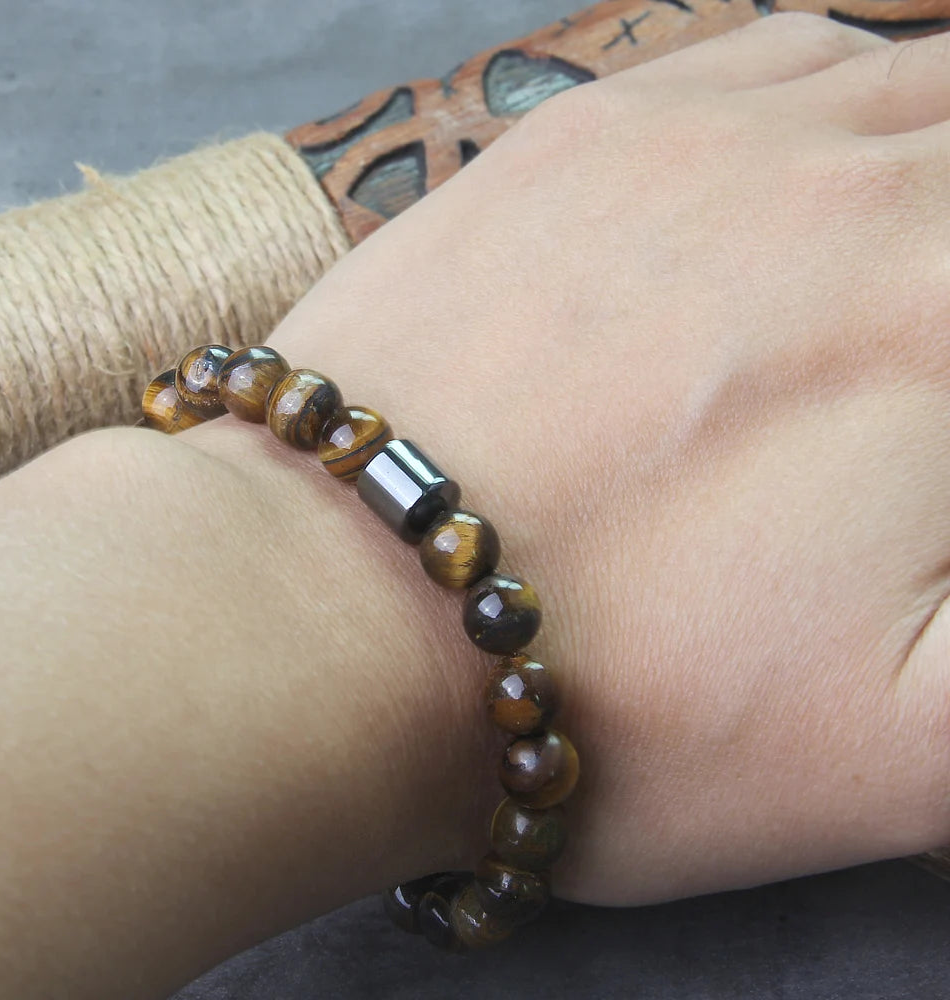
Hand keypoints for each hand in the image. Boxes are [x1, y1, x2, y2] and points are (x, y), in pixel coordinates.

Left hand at [266, 13, 949, 905]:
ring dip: (922, 157)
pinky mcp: (580, 140)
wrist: (345, 613)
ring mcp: (699, 139)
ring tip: (896, 255)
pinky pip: (760, 60)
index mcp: (938, 325)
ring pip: (894, 84)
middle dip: (944, 258)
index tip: (924, 437)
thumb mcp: (893, 749)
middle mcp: (843, 191)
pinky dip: (823, 95)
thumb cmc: (614, 700)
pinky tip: (806, 168)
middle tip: (907, 361)